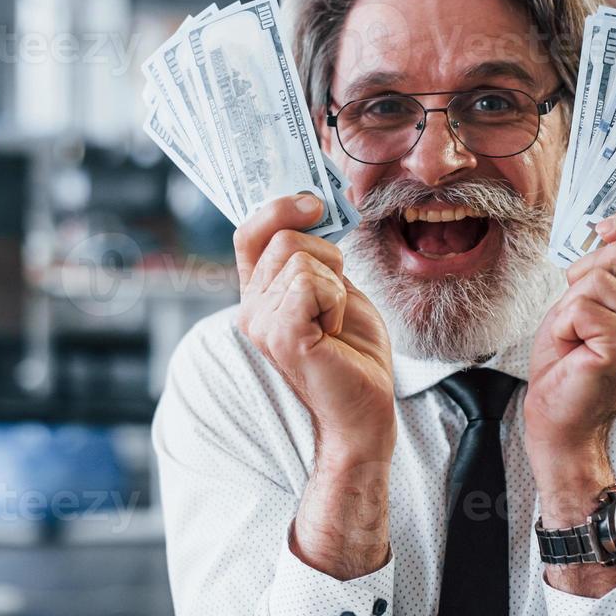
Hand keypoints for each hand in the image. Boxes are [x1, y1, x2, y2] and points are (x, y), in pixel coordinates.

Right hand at [234, 193, 395, 577]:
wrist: (364, 412)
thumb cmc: (353, 357)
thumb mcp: (337, 290)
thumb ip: (318, 257)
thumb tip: (315, 208)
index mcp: (261, 293)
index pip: (251, 231)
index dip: (279, 207)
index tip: (313, 203)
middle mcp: (251, 307)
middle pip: (286, 236)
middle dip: (329, 258)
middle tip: (336, 305)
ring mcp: (260, 321)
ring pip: (301, 256)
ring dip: (335, 285)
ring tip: (333, 324)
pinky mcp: (280, 334)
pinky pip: (310, 282)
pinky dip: (336, 301)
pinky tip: (332, 333)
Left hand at [524, 212, 615, 525]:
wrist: (560, 423)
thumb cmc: (568, 366)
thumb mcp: (586, 305)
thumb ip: (604, 271)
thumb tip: (604, 227)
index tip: (603, 227)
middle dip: (580, 279)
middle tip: (576, 322)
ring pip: (596, 277)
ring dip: (569, 306)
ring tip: (575, 338)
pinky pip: (582, 305)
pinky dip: (563, 323)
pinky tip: (572, 350)